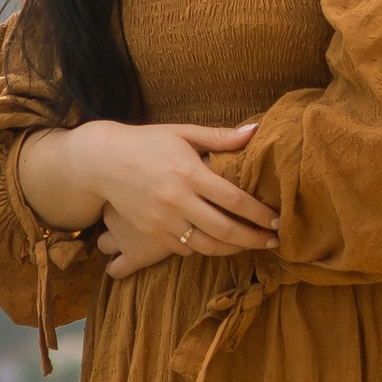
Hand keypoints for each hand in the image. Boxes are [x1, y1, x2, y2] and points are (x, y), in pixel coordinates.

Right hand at [89, 121, 278, 278]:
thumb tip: (256, 131)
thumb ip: (220, 137)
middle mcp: (177, 200)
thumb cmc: (148, 142)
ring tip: (250, 245)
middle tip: (274, 242)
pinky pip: (185, 249)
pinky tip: (218, 243)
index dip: (259, 214)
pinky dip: (205, 248)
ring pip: (207, 246)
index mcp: (189, 173)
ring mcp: (163, 221)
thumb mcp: (183, 133)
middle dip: (254, 239)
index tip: (277, 220)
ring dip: (234, 250)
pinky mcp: (152, 234)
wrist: (103, 161)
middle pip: (225, 230)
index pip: (234, 200)